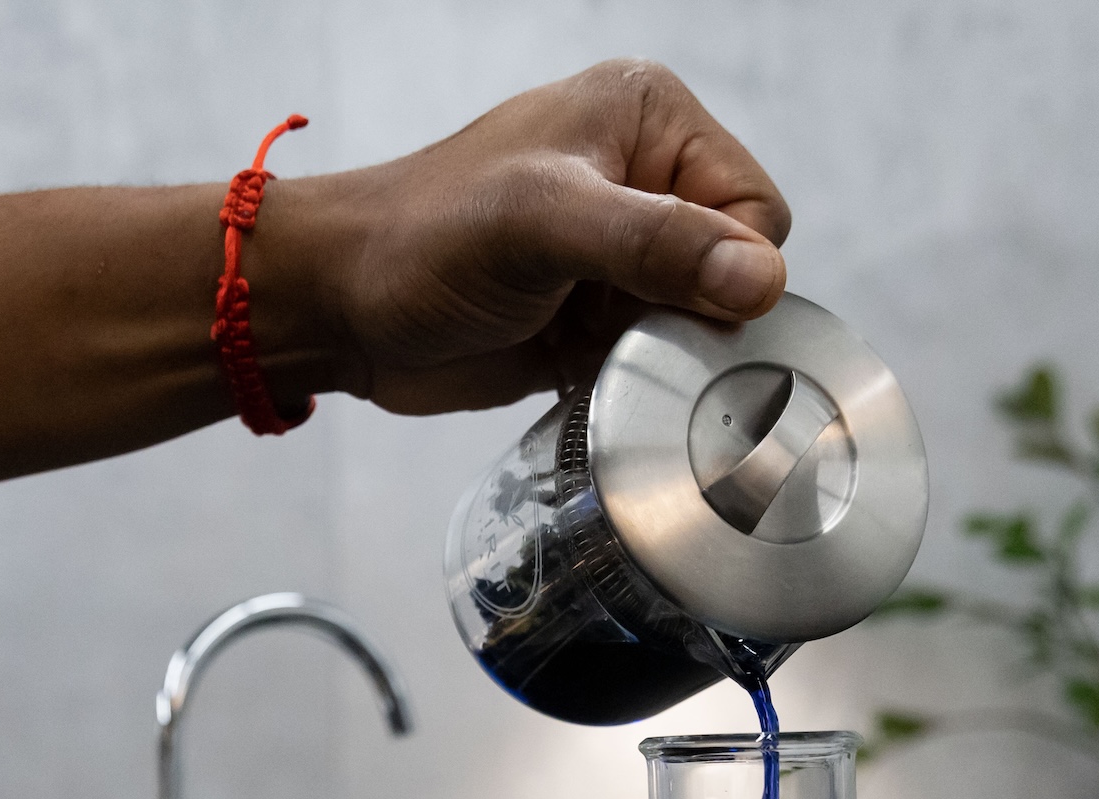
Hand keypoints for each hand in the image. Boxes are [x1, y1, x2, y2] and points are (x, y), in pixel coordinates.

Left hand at [279, 60, 791, 415]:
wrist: (338, 306)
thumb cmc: (421, 240)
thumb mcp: (542, 224)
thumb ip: (654, 242)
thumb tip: (760, 278)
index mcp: (649, 119)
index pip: (756, 208)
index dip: (726, 269)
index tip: (657, 300)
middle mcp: (644, 177)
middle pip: (736, 271)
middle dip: (689, 314)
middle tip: (612, 324)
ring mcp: (620, 252)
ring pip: (700, 323)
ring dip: (656, 352)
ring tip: (584, 343)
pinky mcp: (595, 317)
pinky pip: (656, 359)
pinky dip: (631, 379)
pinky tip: (578, 370)